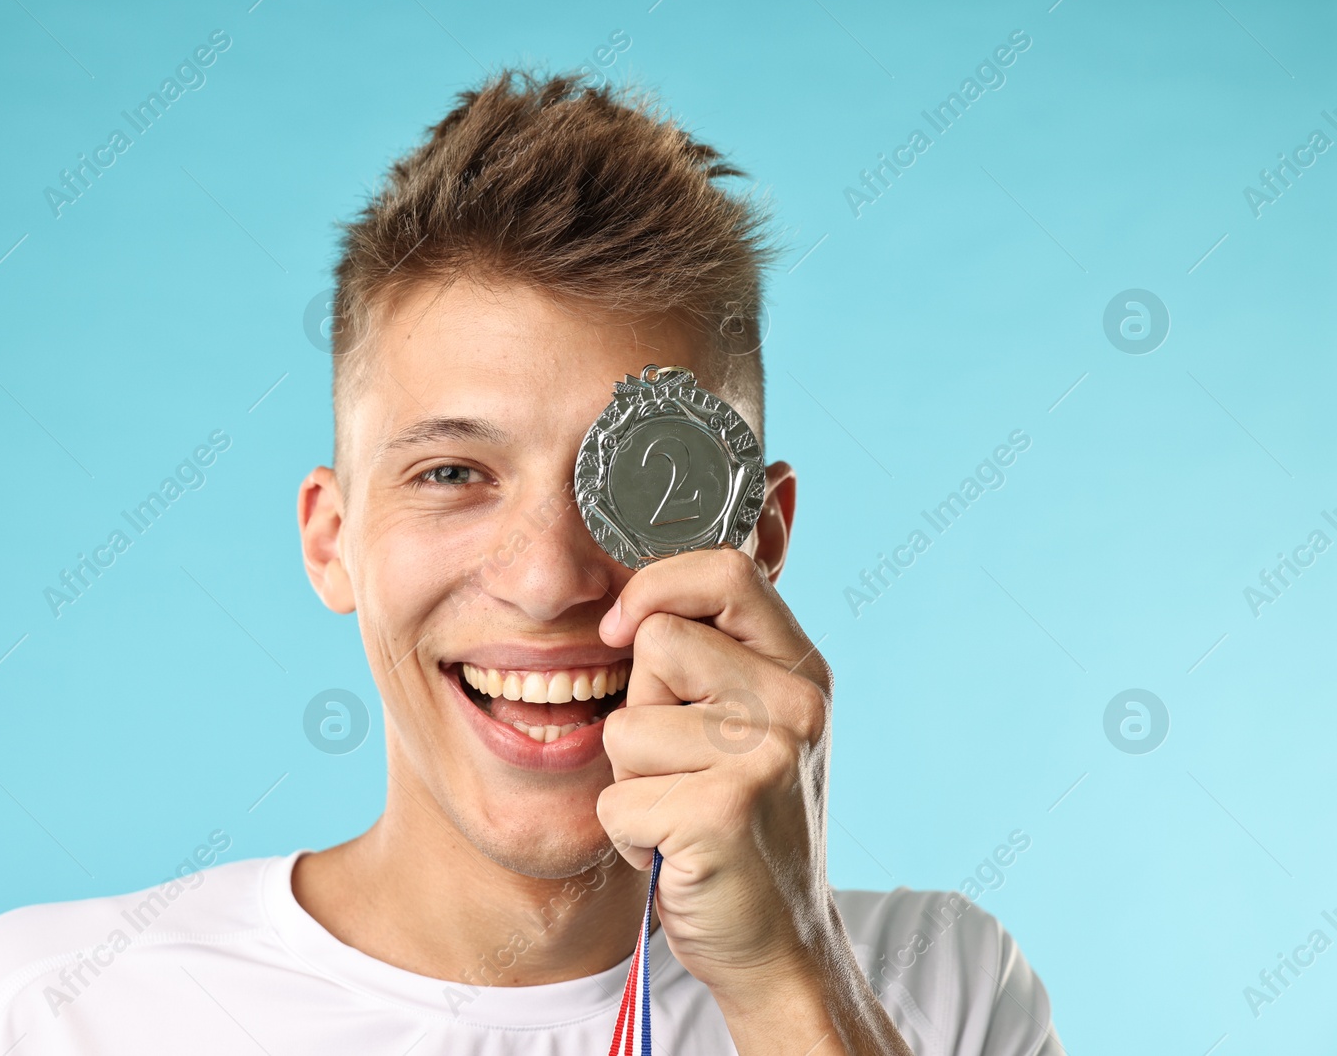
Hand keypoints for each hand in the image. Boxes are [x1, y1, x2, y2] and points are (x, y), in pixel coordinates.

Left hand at [595, 547, 910, 1054]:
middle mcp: (798, 701)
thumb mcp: (763, 707)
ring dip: (632, 780)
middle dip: (642, 709)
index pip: (725, 569)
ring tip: (682, 808)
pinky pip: (618, 795)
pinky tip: (676, 850)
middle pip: (657, 644)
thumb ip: (748, 611)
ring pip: (626, 726)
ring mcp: (768, 756)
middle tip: (685, 761)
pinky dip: (630, 833)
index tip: (629, 630)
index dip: (659, 588)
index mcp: (800, 665)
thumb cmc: (748, 819)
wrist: (777, 941)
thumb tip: (780, 478)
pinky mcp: (726, 812)